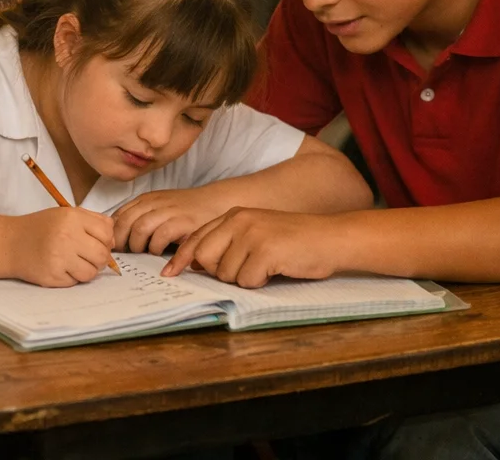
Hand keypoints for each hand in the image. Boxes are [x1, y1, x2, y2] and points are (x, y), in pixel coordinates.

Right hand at [9, 208, 115, 286]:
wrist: (10, 243)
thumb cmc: (41, 228)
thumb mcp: (65, 214)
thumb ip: (93, 221)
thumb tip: (114, 240)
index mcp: (72, 217)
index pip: (107, 233)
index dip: (106, 240)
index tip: (96, 242)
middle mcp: (66, 236)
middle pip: (102, 255)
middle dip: (98, 258)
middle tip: (86, 256)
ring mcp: (59, 258)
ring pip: (91, 273)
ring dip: (86, 270)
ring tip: (72, 262)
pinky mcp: (52, 276)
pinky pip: (76, 282)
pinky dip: (71, 278)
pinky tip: (60, 268)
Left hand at [112, 186, 231, 255]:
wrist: (214, 202)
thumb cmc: (184, 210)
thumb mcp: (159, 207)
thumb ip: (140, 216)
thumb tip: (117, 238)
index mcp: (146, 199)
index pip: (119, 214)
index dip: (113, 232)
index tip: (113, 246)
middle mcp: (155, 203)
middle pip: (126, 221)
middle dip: (121, 240)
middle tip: (125, 253)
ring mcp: (169, 211)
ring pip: (141, 227)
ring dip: (138, 244)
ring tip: (143, 252)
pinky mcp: (183, 222)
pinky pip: (161, 235)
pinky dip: (156, 247)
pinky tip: (158, 252)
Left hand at [164, 209, 340, 287]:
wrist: (330, 237)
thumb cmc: (294, 241)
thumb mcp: (256, 234)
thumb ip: (228, 243)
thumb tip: (196, 264)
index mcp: (233, 216)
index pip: (197, 238)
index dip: (181, 258)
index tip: (169, 274)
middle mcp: (238, 221)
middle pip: (205, 258)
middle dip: (220, 272)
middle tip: (247, 269)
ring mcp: (251, 235)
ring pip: (226, 274)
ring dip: (245, 278)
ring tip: (266, 266)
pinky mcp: (265, 251)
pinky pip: (247, 280)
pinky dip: (260, 282)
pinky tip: (276, 269)